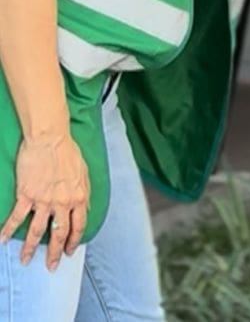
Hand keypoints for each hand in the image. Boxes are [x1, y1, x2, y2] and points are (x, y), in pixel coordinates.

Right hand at [0, 132, 88, 268]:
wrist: (50, 140)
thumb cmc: (68, 153)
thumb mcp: (85, 174)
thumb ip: (84, 193)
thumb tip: (85, 208)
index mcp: (79, 197)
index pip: (78, 226)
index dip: (73, 241)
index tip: (69, 251)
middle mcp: (63, 202)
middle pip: (58, 233)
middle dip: (54, 252)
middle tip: (50, 266)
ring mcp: (43, 200)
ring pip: (37, 230)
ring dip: (29, 248)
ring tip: (24, 261)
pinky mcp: (26, 195)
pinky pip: (16, 217)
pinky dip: (7, 230)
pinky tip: (1, 241)